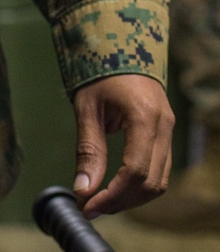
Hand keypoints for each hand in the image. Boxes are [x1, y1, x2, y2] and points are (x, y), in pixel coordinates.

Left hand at [72, 74, 173, 218]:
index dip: (112, 196)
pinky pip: (159, 170)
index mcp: (145, 118)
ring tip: (101, 201)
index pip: (135, 172)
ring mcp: (169, 130)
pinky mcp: (166, 133)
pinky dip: (139, 185)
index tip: (88, 207)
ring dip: (132, 198)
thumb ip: (88, 150)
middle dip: (121, 202)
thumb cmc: (99, 72)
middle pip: (151, 182)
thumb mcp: (87, 109)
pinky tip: (116, 188)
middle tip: (91, 208)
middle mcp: (164, 126)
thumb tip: (83, 190)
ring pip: (159, 181)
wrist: (121, 43)